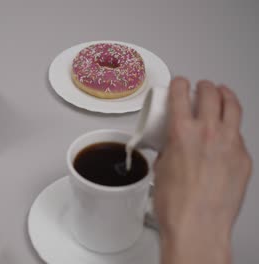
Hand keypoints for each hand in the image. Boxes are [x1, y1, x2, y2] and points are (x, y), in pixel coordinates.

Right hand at [153, 77, 251, 263]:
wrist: (198, 225)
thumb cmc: (177, 204)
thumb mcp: (161, 168)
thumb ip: (168, 149)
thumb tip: (172, 146)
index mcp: (183, 132)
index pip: (182, 94)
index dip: (180, 83)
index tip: (180, 83)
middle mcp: (209, 133)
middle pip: (211, 94)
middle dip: (204, 86)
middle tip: (201, 87)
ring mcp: (231, 144)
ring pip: (233, 107)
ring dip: (225, 96)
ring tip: (222, 93)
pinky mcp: (244, 158)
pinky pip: (240, 134)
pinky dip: (232, 127)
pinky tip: (227, 132)